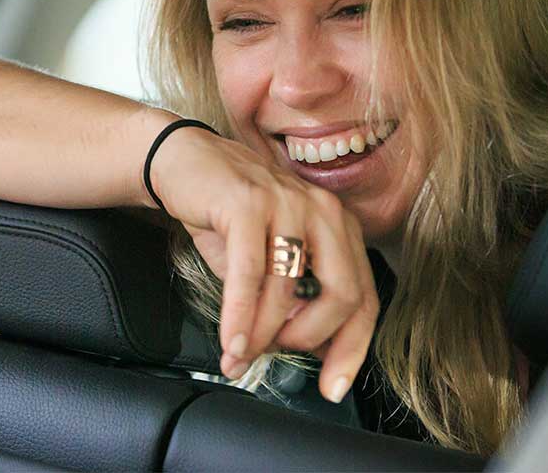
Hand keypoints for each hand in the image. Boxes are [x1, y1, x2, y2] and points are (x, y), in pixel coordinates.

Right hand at [149, 127, 378, 402]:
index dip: (352, 348)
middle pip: (344, 294)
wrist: (182, 161)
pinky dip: (240, 316)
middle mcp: (322, 211)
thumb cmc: (226, 213)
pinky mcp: (249, 203)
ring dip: (261, 334)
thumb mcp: (267, 260)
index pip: (365, 296)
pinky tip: (231, 340)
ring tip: (240, 353)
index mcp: (338, 226)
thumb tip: (307, 353)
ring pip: (288, 290)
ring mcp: (288, 203)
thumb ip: (291, 300)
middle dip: (311, 339)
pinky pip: (250, 275)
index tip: (332, 386)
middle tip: (278, 353)